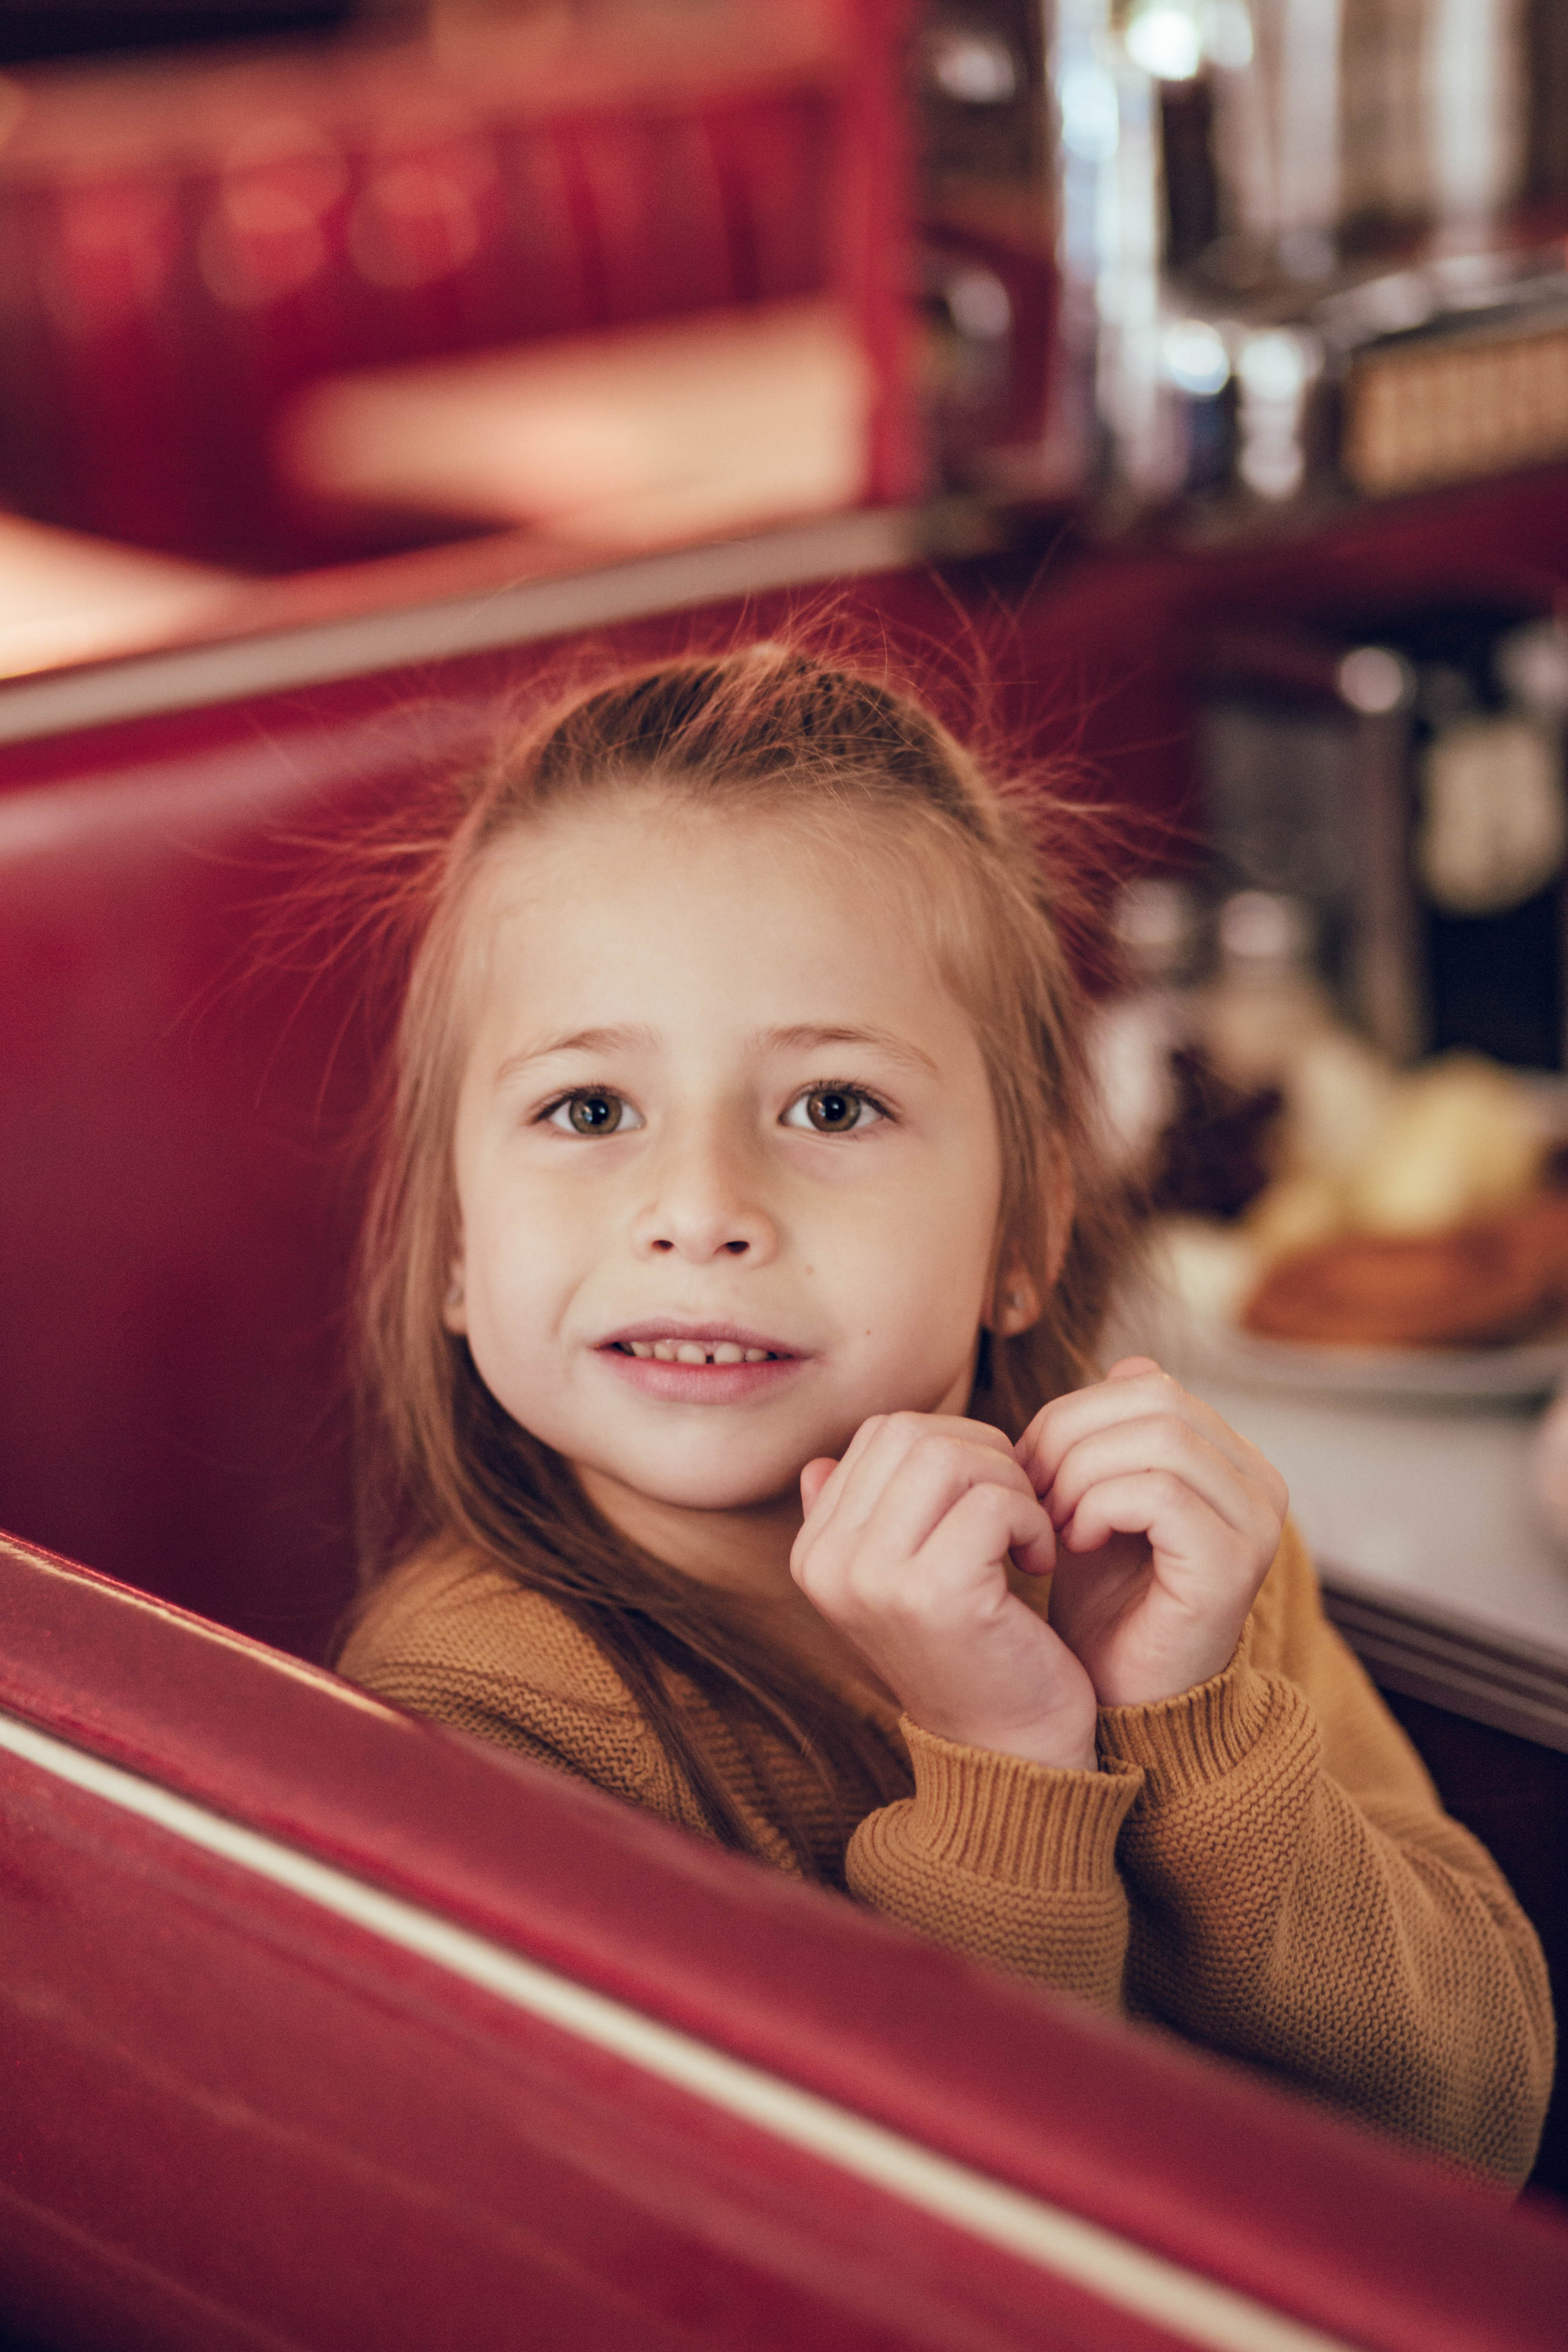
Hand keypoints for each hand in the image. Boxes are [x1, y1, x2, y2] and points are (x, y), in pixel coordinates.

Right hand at [791, 1413, 1098, 1771]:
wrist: (1009, 1753)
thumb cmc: (969, 1652)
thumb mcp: (901, 1582)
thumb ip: (861, 1521)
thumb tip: (821, 1463)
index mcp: (815, 1554)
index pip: (881, 1434)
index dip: (952, 1444)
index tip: (987, 1499)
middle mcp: (829, 1564)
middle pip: (911, 1433)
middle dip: (985, 1455)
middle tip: (1017, 1509)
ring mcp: (874, 1578)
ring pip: (950, 1456)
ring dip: (1010, 1484)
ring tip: (1026, 1534)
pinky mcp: (933, 1594)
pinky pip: (992, 1502)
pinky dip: (1031, 1520)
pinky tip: (1040, 1561)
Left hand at [1017, 1359, 1286, 1709]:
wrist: (1119, 1701)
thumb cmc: (1106, 1602)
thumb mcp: (1100, 1499)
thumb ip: (1115, 1434)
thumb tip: (1128, 1362)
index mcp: (1232, 1461)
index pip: (1150, 1384)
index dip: (1074, 1412)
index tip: (1027, 1464)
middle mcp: (1260, 1485)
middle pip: (1156, 1400)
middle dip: (1071, 1435)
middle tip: (1029, 1489)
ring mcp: (1256, 1524)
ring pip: (1158, 1439)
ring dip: (1080, 1473)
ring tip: (1049, 1520)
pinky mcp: (1233, 1565)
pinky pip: (1159, 1493)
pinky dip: (1098, 1507)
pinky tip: (1072, 1543)